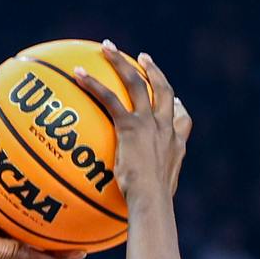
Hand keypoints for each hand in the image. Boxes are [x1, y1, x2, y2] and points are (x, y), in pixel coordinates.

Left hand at [71, 42, 190, 203]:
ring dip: (121, 63)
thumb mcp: (155, 199)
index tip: (175, 100)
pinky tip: (77, 73)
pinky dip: (92, 83)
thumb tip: (140, 211)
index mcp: (176, 145)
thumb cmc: (152, 209)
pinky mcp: (131, 126)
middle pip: (164, 91)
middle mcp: (166, 129)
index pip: (182, 120)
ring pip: (137, 83)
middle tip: (144, 59)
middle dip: (154, 71)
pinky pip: (109, 98)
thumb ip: (149, 194)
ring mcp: (150, 124)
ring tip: (108, 47)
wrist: (152, 202)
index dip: (177, 107)